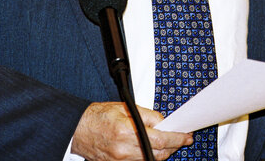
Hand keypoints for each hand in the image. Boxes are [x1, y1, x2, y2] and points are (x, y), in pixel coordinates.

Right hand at [71, 102, 192, 159]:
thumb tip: (164, 122)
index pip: (161, 139)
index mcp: (127, 131)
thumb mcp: (126, 108)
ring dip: (163, 153)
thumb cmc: (98, 116)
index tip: (186, 136)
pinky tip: (153, 149)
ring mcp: (120, 160)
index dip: (177, 138)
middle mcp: (124, 149)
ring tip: (169, 143)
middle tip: (182, 139)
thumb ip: (148, 115)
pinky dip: (149, 157)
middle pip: (159, 154)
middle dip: (174, 146)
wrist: (78, 129)